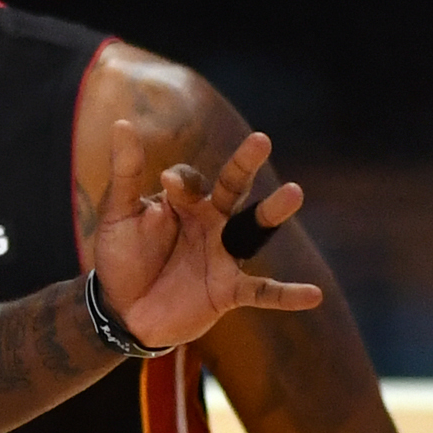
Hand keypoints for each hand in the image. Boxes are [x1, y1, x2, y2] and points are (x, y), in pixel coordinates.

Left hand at [90, 120, 321, 349]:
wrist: (123, 310)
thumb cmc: (123, 256)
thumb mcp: (118, 213)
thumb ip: (125, 172)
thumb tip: (122, 122)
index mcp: (184, 203)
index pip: (190, 180)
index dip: (181, 181)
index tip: (167, 183)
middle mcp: (211, 223)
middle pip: (233, 188)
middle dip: (244, 165)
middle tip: (260, 140)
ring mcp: (223, 256)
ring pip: (252, 229)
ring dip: (272, 212)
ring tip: (294, 192)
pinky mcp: (228, 291)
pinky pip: (262, 292)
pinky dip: (287, 295)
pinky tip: (314, 294)